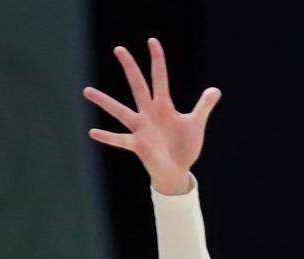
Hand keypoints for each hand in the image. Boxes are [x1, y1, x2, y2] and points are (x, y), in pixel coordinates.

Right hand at [83, 37, 220, 195]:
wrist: (177, 171)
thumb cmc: (184, 147)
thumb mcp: (195, 124)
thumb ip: (203, 106)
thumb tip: (216, 90)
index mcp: (163, 107)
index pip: (160, 78)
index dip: (157, 60)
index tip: (152, 41)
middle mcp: (149, 114)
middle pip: (138, 86)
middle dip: (130, 68)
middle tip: (119, 48)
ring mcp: (141, 129)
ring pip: (121, 111)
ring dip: (105, 102)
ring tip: (87, 90)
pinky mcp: (138, 146)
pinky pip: (120, 140)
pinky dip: (107, 137)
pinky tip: (93, 132)